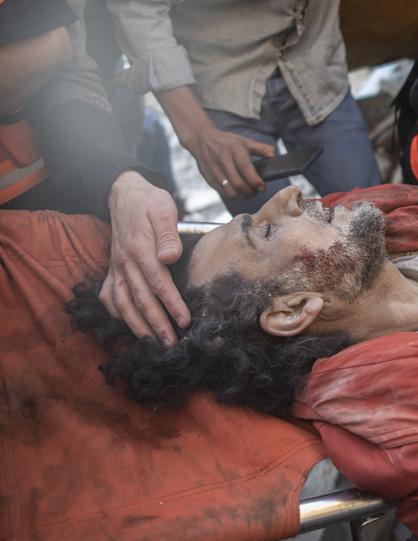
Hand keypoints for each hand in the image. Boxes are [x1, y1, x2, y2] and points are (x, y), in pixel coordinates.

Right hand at [100, 171, 190, 343]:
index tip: (185, 321)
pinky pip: (109, 296)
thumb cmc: (150, 202)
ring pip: (123, 303)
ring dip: (137, 326)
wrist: (124, 194)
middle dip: (156, 325)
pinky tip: (127, 324)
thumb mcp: (163, 209)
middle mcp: (125, 263)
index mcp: (140, 249)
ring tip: (153, 343)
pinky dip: (116, 313)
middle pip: (141, 300)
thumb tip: (170, 257)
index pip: (158, 283)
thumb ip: (168, 233)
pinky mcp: (112, 269)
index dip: (171, 304)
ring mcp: (116, 268)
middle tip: (172, 345)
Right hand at [187, 125, 273, 198]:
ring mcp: (214, 170)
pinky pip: (222, 192)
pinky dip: (233, 195)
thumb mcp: (245, 141)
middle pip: (238, 184)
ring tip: (249, 193)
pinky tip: (239, 192)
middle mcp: (223, 160)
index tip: (263, 187)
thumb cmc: (227, 142)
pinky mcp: (209, 178)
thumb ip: (262, 148)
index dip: (256, 181)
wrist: (201, 139)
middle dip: (250, 192)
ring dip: (242, 196)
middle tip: (257, 191)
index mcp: (234, 149)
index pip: (246, 169)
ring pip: (230, 191)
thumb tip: (274, 156)